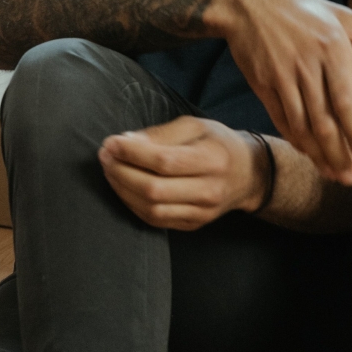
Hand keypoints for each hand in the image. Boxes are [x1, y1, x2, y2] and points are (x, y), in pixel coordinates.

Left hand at [98, 116, 263, 229]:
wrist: (247, 174)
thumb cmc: (216, 143)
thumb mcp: (193, 126)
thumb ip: (159, 134)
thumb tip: (125, 141)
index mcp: (212, 160)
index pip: (164, 161)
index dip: (132, 153)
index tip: (111, 142)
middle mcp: (209, 191)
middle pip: (154, 189)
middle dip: (121, 172)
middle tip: (104, 155)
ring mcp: (202, 213)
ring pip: (152, 209)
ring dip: (122, 189)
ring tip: (109, 169)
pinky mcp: (193, 225)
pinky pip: (155, 220)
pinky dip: (132, 204)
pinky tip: (122, 186)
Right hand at [207, 0, 351, 185]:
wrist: (246, 3)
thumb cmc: (297, 8)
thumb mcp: (339, 14)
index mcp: (331, 50)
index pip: (345, 101)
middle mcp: (307, 66)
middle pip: (323, 120)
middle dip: (338, 153)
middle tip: (349, 176)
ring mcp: (281, 76)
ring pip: (301, 123)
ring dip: (317, 152)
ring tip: (331, 171)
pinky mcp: (262, 82)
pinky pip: (280, 116)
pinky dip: (293, 136)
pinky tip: (305, 149)